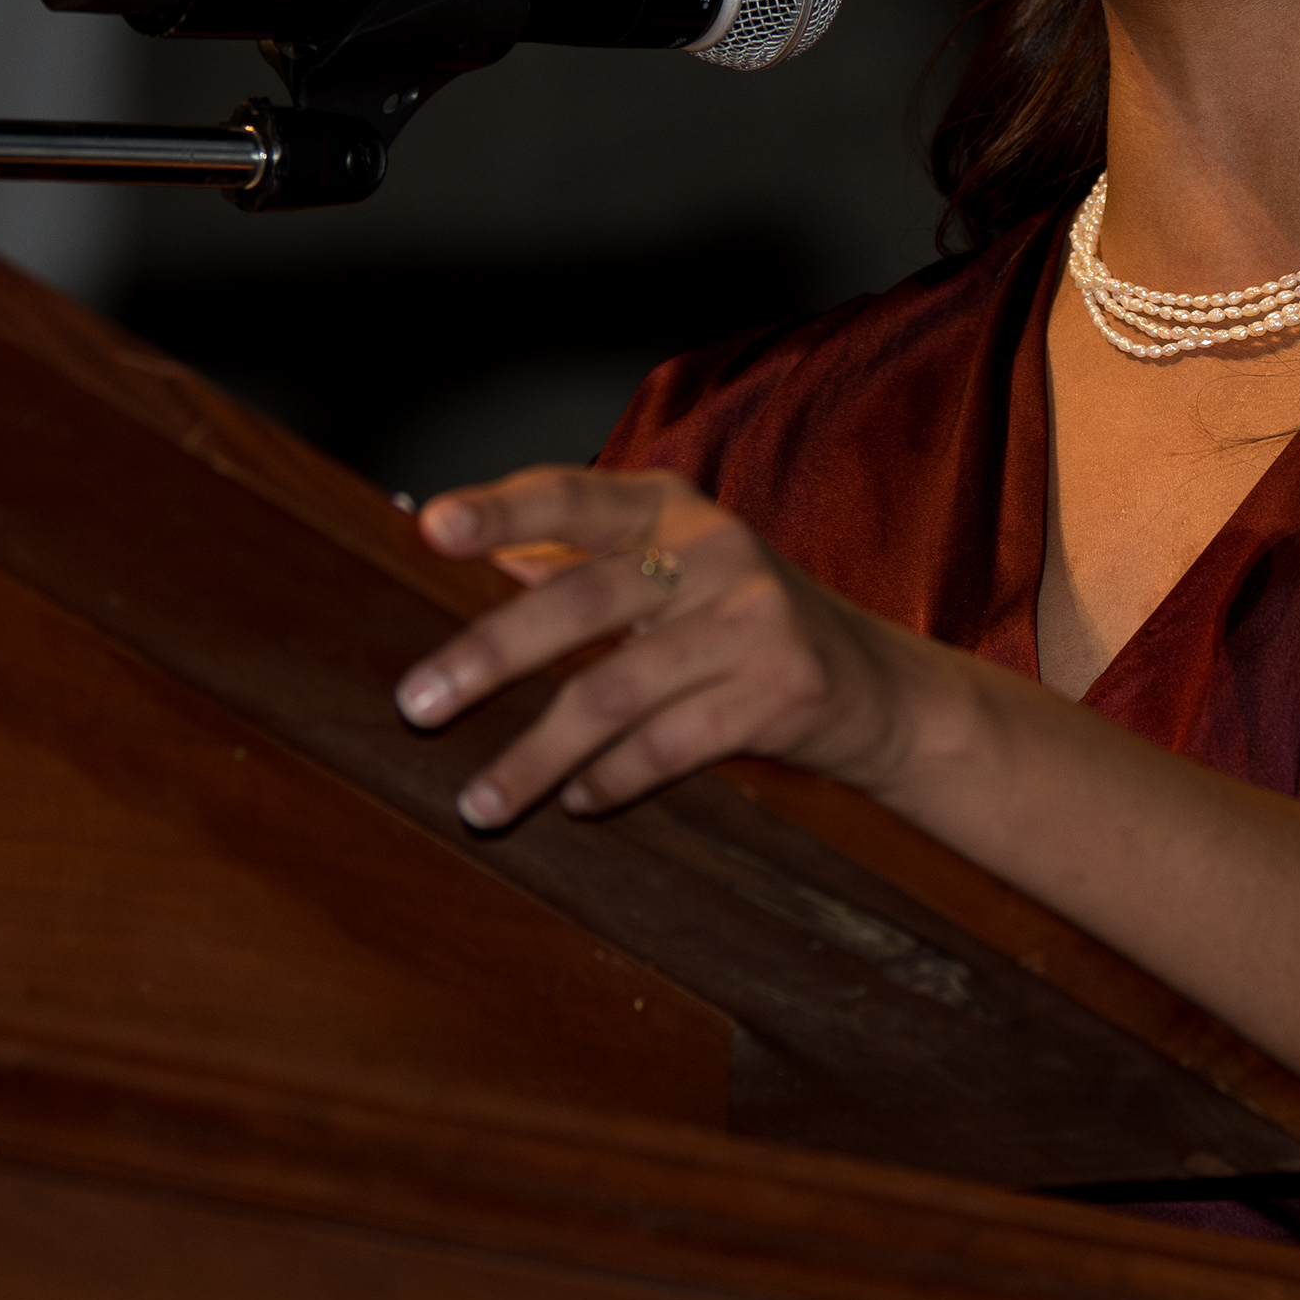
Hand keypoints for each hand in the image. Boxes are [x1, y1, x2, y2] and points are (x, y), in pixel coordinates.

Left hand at [395, 465, 918, 828]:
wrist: (884, 691)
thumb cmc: (748, 625)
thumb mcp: (677, 572)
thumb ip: (584, 560)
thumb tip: (476, 547)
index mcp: (676, 509)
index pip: (575, 496)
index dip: (502, 510)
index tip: (431, 528)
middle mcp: (717, 549)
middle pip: (584, 599)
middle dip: (490, 655)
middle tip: (415, 706)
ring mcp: (755, 619)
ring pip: (617, 689)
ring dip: (535, 754)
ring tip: (479, 803)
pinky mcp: (783, 690)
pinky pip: (671, 744)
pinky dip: (612, 779)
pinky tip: (576, 801)